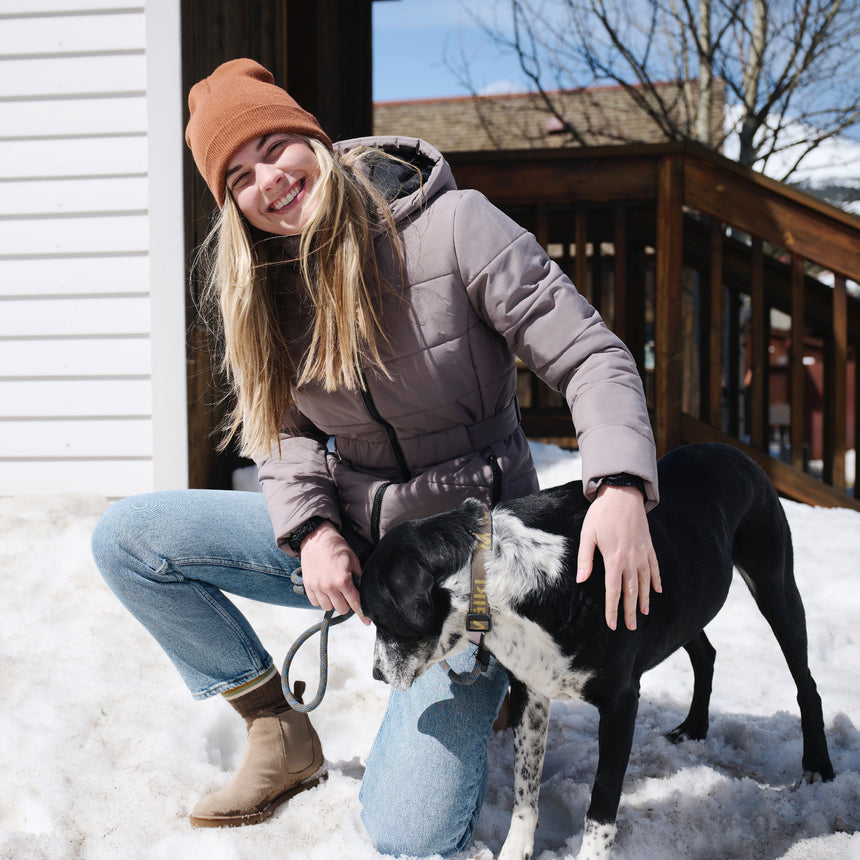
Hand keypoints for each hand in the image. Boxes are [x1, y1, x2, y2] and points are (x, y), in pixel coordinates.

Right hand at [298, 522, 369, 624]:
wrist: (316, 538)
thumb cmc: (337, 547)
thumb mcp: (353, 560)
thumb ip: (358, 576)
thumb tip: (363, 589)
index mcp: (343, 580)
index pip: (355, 603)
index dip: (362, 613)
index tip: (367, 622)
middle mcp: (329, 587)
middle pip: (342, 609)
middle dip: (347, 603)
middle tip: (347, 593)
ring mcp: (317, 588)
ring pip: (328, 607)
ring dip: (333, 602)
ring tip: (334, 589)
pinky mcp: (307, 586)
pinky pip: (315, 603)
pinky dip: (321, 599)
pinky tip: (324, 589)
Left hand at [576, 485, 660, 630]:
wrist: (623, 494)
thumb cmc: (601, 514)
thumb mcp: (587, 535)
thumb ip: (584, 559)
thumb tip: (581, 580)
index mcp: (614, 559)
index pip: (614, 591)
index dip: (613, 609)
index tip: (613, 625)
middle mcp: (631, 559)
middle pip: (631, 591)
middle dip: (630, 611)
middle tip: (631, 626)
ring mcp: (642, 553)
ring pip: (645, 582)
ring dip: (644, 599)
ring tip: (643, 613)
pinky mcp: (649, 546)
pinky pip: (655, 567)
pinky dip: (657, 580)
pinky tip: (658, 590)